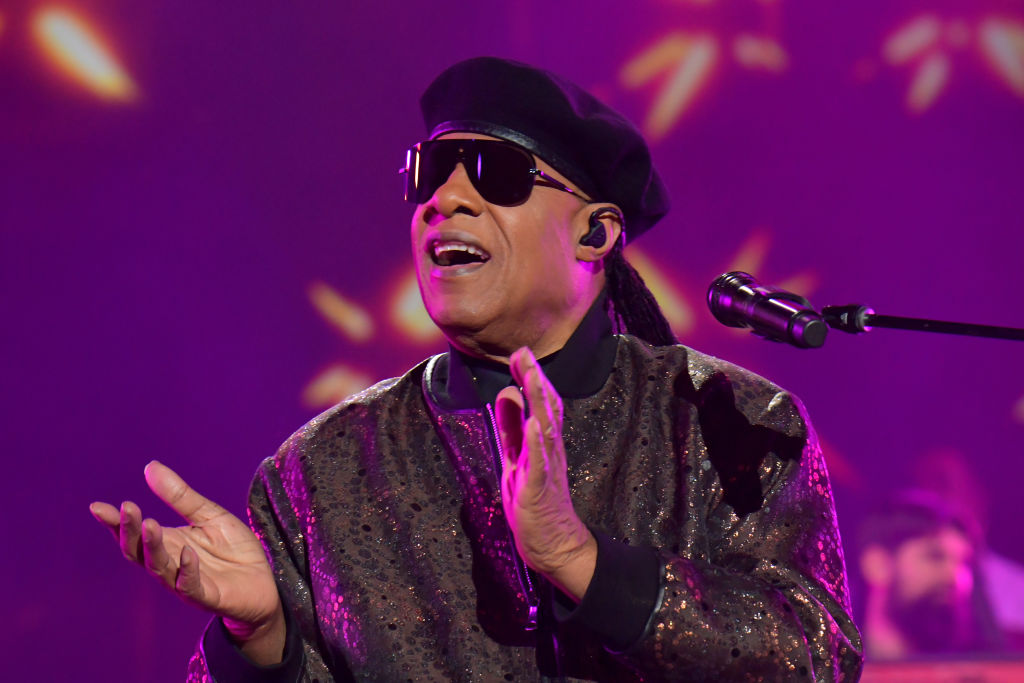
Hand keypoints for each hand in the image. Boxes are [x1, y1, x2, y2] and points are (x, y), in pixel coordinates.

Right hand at [90, 461, 284, 664]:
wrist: (264, 581)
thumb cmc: (233, 549)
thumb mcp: (208, 515)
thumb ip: (180, 496)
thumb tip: (150, 466)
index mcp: (168, 543)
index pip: (134, 534)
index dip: (115, 523)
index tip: (97, 507)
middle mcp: (170, 563)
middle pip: (139, 551)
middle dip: (130, 531)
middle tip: (127, 507)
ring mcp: (185, 582)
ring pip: (159, 568)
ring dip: (153, 547)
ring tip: (150, 523)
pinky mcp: (207, 596)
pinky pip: (191, 586)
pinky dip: (187, 570)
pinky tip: (187, 553)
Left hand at [495, 347, 596, 600]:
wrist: (552, 543)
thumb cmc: (533, 499)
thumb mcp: (516, 456)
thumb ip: (511, 426)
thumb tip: (507, 392)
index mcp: (544, 441)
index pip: (540, 402)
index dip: (530, 376)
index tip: (520, 352)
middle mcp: (550, 449)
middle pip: (547, 409)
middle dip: (535, 380)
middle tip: (524, 352)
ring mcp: (546, 467)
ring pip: (546, 429)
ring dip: (539, 402)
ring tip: (532, 377)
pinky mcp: (540, 488)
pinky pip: (540, 462)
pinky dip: (537, 442)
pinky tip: (533, 424)